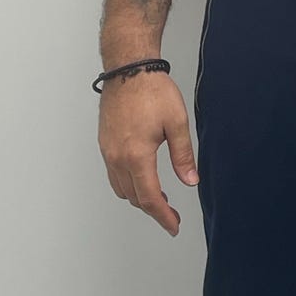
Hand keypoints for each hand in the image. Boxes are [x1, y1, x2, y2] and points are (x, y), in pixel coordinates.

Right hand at [97, 72, 199, 235]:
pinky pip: (113, 175)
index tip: (173, 226)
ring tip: (159, 198)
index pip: (149, 198)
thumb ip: (183, 155)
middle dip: (153, 209)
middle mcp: (117, 158)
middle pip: (134, 197)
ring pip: (121, 188)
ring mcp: (107, 151)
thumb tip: (191, 181)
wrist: (129, 69)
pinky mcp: (104, 144)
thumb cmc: (153, 91)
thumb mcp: (177, 123)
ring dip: (139, 197)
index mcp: (137, 156)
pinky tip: (142, 177)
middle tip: (171, 215)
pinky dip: (128, 183)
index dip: (163, 216)